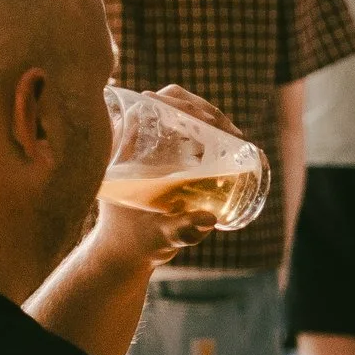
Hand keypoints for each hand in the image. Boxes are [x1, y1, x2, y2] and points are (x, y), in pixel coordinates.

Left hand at [95, 86, 242, 264]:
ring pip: (179, 112)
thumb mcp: (160, 236)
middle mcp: (133, 141)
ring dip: (207, 116)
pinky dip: (207, 128)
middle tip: (227, 130)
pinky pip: (185, 128)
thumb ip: (181, 230)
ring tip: (233, 134)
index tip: (208, 121)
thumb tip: (208, 220)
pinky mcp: (163, 153)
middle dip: (201, 109)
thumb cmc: (137, 244)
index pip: (147, 106)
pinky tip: (226, 140)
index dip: (178, 105)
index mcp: (121, 151)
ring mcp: (149, 145)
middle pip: (167, 101)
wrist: (128, 254)